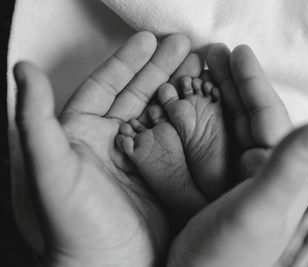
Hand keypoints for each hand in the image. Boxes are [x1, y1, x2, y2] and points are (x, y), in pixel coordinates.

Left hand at [14, 32, 201, 266]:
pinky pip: (176, 139)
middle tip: (184, 44)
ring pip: (159, 113)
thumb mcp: (50, 170)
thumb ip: (35, 120)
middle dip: (159, 68)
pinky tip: (204, 104)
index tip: (149, 39)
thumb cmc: (73, 224)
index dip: (127, 61)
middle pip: (137, 94)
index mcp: (82, 134)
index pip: (106, 87)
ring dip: (176, 89)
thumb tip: (23, 68)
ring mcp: (139, 156)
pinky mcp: (162, 173)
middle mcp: (111, 141)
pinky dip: (189, 120)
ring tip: (198, 67)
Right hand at [166, 45, 307, 266]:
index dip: (254, 82)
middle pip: (248, 114)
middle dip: (232, 82)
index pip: (268, 116)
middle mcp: (263, 170)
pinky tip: (189, 104)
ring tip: (201, 70)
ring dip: (216, 95)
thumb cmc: (229, 253)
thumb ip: (288, 168)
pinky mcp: (216, 181)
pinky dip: (201, 118)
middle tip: (214, 52)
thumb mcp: (261, 209)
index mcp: (281, 173)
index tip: (238, 52)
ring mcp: (238, 175)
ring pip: (229, 124)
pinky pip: (211, 140)